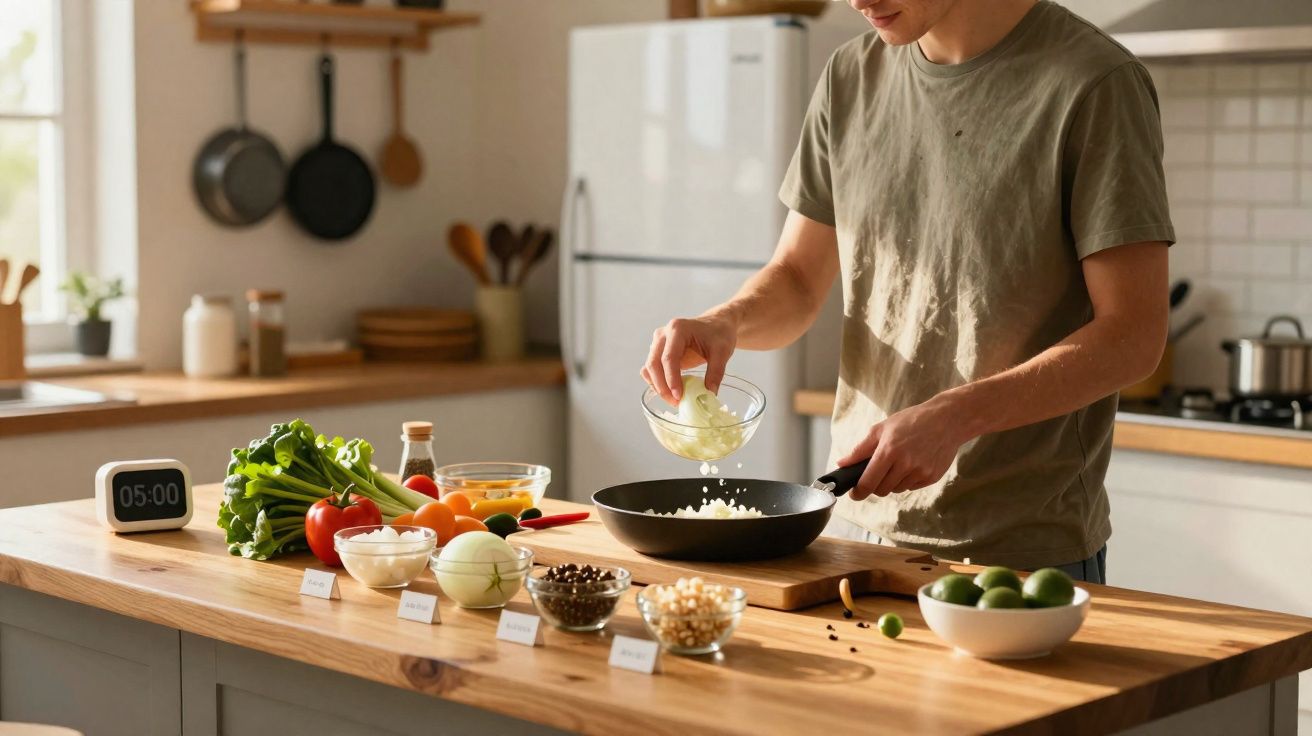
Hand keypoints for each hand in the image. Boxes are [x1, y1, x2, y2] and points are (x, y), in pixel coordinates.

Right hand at [640, 313, 737, 404]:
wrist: (716, 325)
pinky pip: (650, 370)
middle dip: (662, 386)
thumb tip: (710, 393)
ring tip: (674, 400)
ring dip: (658, 386)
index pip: (669, 357)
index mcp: (678, 329)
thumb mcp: (722, 351)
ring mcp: (658, 343)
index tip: (679, 396)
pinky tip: (670, 392)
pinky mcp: (658, 352)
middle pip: (654, 364)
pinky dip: (657, 382)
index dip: (671, 379)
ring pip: (649, 368)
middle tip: (676, 402)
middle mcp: (663, 334)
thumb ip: (716, 372)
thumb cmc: (718, 334)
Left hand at [835, 397, 971, 500]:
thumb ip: (860, 449)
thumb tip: (842, 464)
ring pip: (896, 490)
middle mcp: (905, 464)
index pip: (868, 482)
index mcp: (889, 451)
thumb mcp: (881, 429)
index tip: (854, 493)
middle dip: (875, 484)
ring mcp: (920, 472)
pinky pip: (911, 487)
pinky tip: (912, 463)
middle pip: (881, 490)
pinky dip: (907, 480)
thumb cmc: (911, 421)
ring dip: (892, 482)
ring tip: (899, 462)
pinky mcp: (931, 477)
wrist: (947, 420)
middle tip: (878, 471)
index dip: (858, 492)